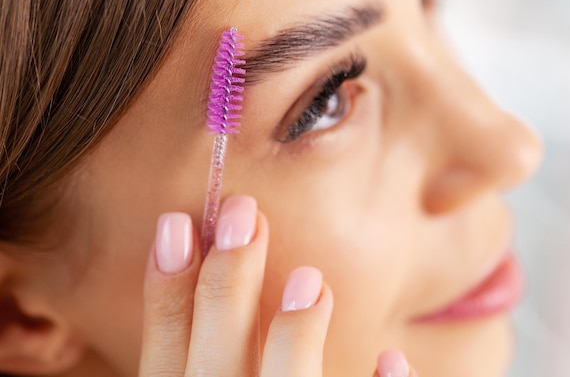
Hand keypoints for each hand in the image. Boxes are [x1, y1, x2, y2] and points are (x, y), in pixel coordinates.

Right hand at [139, 195, 416, 376]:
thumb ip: (221, 363)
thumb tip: (271, 283)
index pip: (166, 365)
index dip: (166, 296)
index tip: (178, 222)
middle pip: (213, 374)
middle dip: (224, 292)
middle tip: (244, 215)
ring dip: (293, 345)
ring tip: (310, 280)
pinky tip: (395, 358)